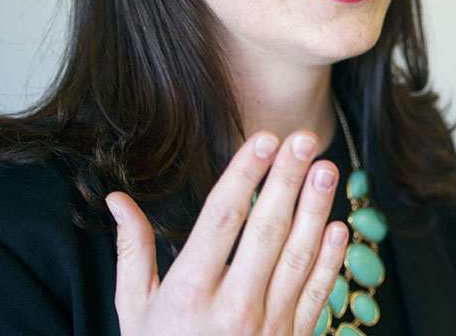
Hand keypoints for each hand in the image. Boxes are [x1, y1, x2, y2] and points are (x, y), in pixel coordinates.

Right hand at [107, 131, 348, 335]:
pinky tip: (338, 226)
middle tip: (303, 138)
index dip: (245, 175)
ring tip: (326, 168)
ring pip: (299, 256)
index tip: (263, 140)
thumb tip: (118, 201)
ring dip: (316, 209)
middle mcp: (232, 309)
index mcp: (188, 294)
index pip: (223, 220)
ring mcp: (268, 327)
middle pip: (267, 230)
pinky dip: (330, 259)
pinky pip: (318, 293)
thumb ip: (133, 253)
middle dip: (287, 179)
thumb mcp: (135, 312)